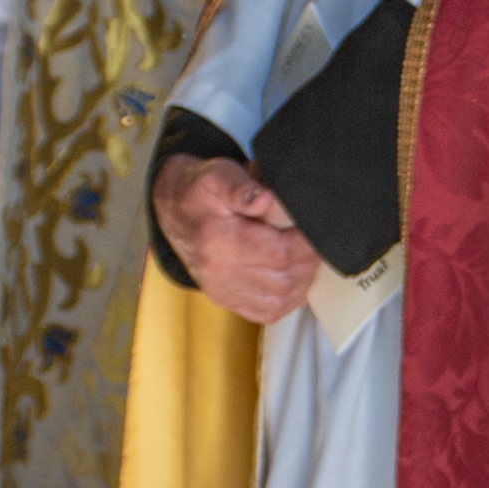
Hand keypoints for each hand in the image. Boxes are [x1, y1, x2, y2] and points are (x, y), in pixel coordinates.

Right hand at [155, 153, 321, 325]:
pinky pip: (266, 313)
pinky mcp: (225, 299)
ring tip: (307, 258)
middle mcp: (218, 271)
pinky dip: (288, 300)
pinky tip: (295, 280)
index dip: (306, 244)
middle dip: (308, 261)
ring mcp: (221, 289)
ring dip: (303, 281)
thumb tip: (265, 199)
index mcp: (217, 239)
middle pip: (283, 280)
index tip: (315, 228)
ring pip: (279, 300)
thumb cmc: (198, 191)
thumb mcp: (216, 174)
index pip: (278, 253)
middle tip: (316, 242)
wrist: (172, 211)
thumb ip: (240, 187)